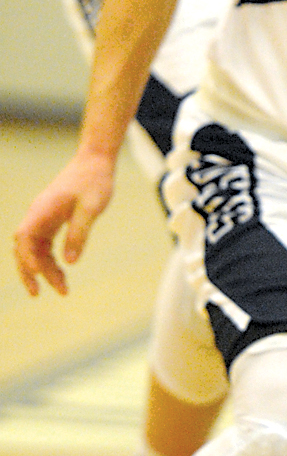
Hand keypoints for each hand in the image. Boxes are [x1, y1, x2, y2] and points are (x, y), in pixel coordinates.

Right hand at [13, 151, 114, 295]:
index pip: (24, 238)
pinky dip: (49, 258)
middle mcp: (37, 215)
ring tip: (61, 287)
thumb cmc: (94, 181)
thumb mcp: (92, 208)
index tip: (38, 275)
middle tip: (39, 294)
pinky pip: (43, 243)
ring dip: (42, 268)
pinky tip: (61, 271)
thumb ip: (79, 233)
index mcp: (42, 210)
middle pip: (23, 247)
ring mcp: (42, 217)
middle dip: (29, 271)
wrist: (95, 161)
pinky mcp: (50, 219)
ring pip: (33, 248)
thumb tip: (69, 262)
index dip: (27, 258)